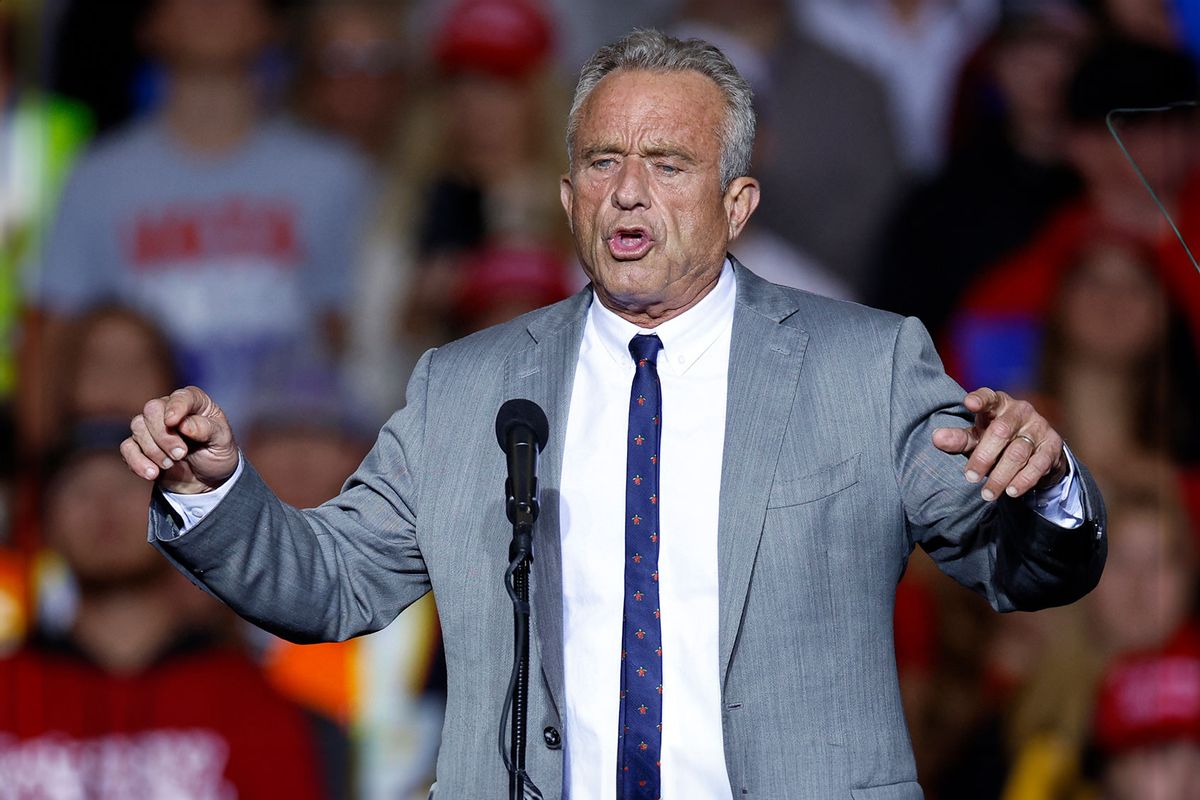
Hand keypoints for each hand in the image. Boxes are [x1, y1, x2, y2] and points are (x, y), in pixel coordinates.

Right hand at [120, 386, 238, 493]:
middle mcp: (169, 409)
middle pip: (152, 410)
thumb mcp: (222, 441)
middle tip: (180, 454)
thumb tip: (185, 424)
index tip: (173, 422)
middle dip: (164, 435)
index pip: (181, 396)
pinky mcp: (139, 445)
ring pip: (138, 427)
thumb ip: (207, 429)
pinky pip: (127, 448)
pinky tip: (152, 473)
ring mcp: (152, 427)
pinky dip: (137, 462)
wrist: (205, 479)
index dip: (175, 407)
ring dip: (153, 450)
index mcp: (194, 402)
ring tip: (170, 465)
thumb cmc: (216, 453)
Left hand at [932, 387, 1066, 501]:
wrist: (1035, 449)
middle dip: (983, 456)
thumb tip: (936, 438)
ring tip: (987, 494)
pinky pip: (1038, 464)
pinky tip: (1011, 492)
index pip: (989, 397)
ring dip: (1001, 475)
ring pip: (1018, 452)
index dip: (980, 399)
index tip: (969, 404)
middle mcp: (1020, 411)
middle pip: (1001, 431)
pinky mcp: (1052, 446)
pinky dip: (1024, 480)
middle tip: (970, 478)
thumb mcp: (976, 436)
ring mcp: (1038, 427)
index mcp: (999, 403)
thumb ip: (958, 438)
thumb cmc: (996, 439)